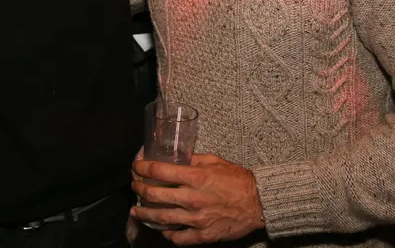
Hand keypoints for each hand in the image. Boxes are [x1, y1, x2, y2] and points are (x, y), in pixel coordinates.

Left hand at [131, 153, 263, 244]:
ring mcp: (197, 219)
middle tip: (135, 186)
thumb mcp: (215, 161)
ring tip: (136, 210)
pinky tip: (161, 228)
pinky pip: (178, 237)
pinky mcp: (203, 235)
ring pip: (161, 218)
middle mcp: (193, 198)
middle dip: (139, 189)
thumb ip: (193, 159)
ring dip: (144, 214)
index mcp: (196, 177)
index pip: (158, 171)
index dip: (141, 168)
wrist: (259, 203)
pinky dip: (167, 233)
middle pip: (154, 195)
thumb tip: (175, 156)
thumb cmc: (238, 180)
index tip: (136, 167)